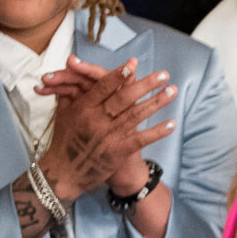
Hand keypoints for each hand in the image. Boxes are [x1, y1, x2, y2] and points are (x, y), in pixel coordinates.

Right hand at [38, 58, 176, 202]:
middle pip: (124, 98)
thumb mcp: (64, 114)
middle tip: (164, 74)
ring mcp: (108, 136)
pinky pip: (141, 139)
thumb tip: (74, 70)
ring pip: (135, 115)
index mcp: (83, 108)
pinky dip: (157, 132)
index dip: (118, 75)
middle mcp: (96, 120)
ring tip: (172, 91)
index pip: (103, 87)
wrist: (65, 173)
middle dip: (145, 85)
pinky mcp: (118, 151)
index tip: (133, 64)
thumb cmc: (65, 140)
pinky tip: (172, 124)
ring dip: (156, 102)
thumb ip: (70, 93)